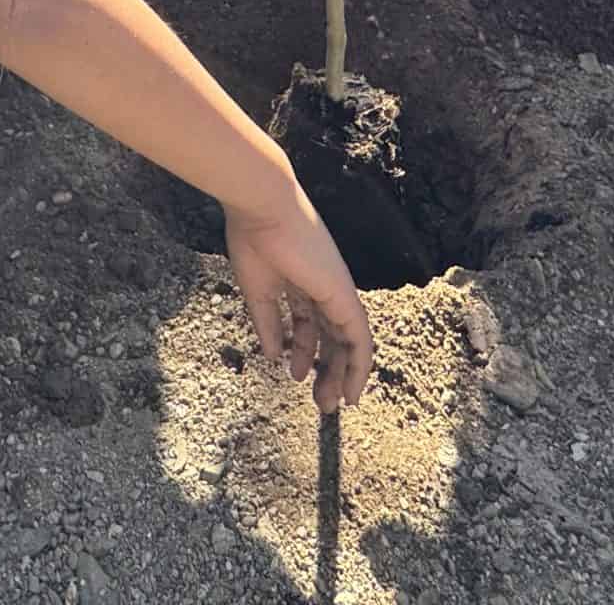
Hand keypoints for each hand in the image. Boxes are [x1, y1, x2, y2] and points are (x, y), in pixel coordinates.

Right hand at [224, 194, 373, 412]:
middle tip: (319, 402)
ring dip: (341, 376)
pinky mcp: (344, 297)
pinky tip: (352, 391)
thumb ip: (267, 323)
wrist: (262, 209)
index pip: (309, 323)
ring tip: (330, 405)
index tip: (295, 375)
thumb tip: (273, 355)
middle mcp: (324, 288)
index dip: (303, 351)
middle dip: (325, 370)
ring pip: (347, 343)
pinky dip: (359, 367)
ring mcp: (336, 292)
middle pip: (330, 336)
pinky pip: (360, 340)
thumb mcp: (257, 291)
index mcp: (300, 282)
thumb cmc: (253, 240)